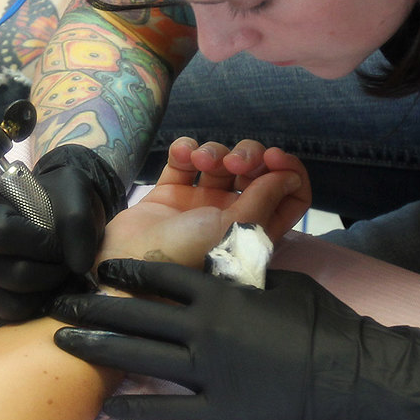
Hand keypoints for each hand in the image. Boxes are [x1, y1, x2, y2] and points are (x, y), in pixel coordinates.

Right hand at [0, 144, 123, 324]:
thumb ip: (77, 224)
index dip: (38, 248)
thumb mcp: (72, 198)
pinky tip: (42, 291)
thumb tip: (78, 265)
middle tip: (64, 268)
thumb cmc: (55, 200)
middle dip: (45, 277)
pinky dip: (27, 310)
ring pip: (3, 304)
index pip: (1, 236)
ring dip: (39, 298)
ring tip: (54, 280)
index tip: (59, 247)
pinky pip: (0, 316)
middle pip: (4, 275)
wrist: (46, 208)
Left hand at [52, 259, 419, 419]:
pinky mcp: (217, 410)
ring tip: (66, 343)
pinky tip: (108, 405)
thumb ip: (239, 277)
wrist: (352, 371)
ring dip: (99, 349)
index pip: (159, 276)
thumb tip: (218, 270)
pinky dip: (134, 407)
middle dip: (93, 310)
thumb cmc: (320, 320)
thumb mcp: (278, 282)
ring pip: (139, 358)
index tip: (99, 271)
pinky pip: (166, 409)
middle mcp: (204, 328)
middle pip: (135, 315)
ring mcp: (208, 371)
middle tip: (60, 307)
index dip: (124, 273)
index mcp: (220, 292)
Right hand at [99, 138, 310, 268]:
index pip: (289, 194)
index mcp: (255, 227)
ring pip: (220, 161)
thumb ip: (264, 198)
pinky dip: (185, 150)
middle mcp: (232, 214)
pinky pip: (184, 160)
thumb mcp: (234, 228)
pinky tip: (181, 155)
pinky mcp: (170, 193)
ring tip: (200, 161)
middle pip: (256, 171)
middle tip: (234, 162)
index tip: (273, 159)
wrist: (128, 269)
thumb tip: (291, 177)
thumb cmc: (188, 256)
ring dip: (214, 151)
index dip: (287, 171)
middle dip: (248, 155)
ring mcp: (200, 203)